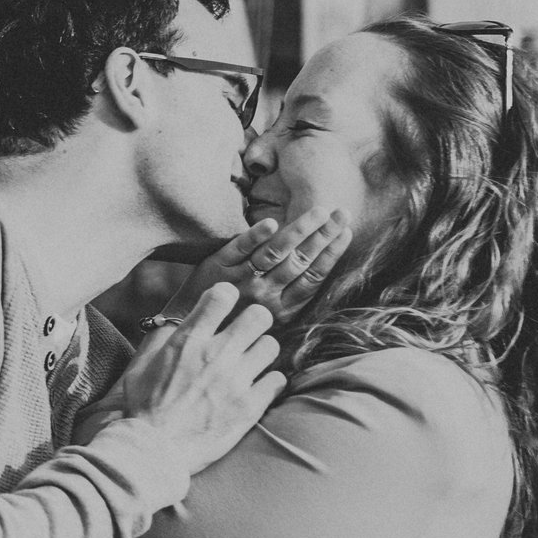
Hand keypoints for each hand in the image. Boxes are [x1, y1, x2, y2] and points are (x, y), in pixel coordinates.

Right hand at [113, 283, 285, 477]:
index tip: (224, 305)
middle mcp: (215, 356)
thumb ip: (162, 342)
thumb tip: (177, 325)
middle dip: (254, 321)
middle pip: (259, 316)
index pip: (221, 296)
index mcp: (187, 342)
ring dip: (261, 352)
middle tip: (246, 334)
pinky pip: (278, 380)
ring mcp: (236, 381)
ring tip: (251, 363)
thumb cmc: (143, 410)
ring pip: (271, 346)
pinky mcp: (250, 406)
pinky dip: (269, 382)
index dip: (226, 296)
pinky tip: (256, 388)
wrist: (155, 451)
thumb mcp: (141, 367)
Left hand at [166, 209, 350, 324]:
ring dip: (299, 230)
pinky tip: (272, 222)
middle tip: (342, 213)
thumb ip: (291, 298)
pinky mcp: (218, 266)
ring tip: (319, 211)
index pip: (313, 278)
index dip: (331, 254)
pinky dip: (256, 235)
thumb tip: (319, 270)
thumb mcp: (270, 318)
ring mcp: (241, 279)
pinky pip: (240, 248)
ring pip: (275, 252)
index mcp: (282, 308)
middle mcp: (264, 294)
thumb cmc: (236, 321)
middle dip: (324, 236)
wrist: (192, 327)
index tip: (346, 233)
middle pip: (300, 261)